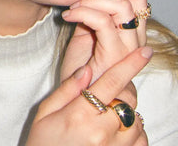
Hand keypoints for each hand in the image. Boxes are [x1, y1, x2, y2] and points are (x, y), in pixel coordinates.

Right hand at [26, 47, 151, 145]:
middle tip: (108, 94)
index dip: (130, 64)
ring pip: (136, 121)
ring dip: (128, 113)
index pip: (111, 83)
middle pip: (128, 101)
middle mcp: (100, 132)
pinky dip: (133, 133)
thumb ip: (67, 89)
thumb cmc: (43, 142)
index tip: (145, 52)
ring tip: (108, 115)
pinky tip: (115, 133)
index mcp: (79, 114)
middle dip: (124, 91)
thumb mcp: (45, 112)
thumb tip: (86, 69)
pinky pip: (140, 142)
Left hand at [60, 0, 147, 82]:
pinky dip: (83, 12)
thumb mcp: (86, 26)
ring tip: (73, 6)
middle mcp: (134, 33)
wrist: (79, 93)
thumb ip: (91, 7)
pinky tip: (67, 16)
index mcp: (128, 24)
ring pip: (120, 5)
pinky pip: (103, 22)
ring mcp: (127, 45)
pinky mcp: (114, 55)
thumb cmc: (82, 62)